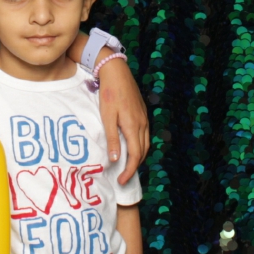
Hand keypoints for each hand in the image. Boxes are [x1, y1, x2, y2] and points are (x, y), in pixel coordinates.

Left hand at [95, 52, 150, 184]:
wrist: (117, 72)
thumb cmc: (109, 94)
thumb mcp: (107, 117)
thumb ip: (112, 138)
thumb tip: (114, 159)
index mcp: (133, 127)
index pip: (135, 156)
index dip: (129, 171)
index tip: (122, 180)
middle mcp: (142, 124)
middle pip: (142, 152)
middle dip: (134, 167)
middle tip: (123, 176)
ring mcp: (144, 118)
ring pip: (145, 144)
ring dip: (138, 157)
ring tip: (127, 165)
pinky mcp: (142, 113)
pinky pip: (145, 135)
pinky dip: (140, 146)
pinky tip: (132, 147)